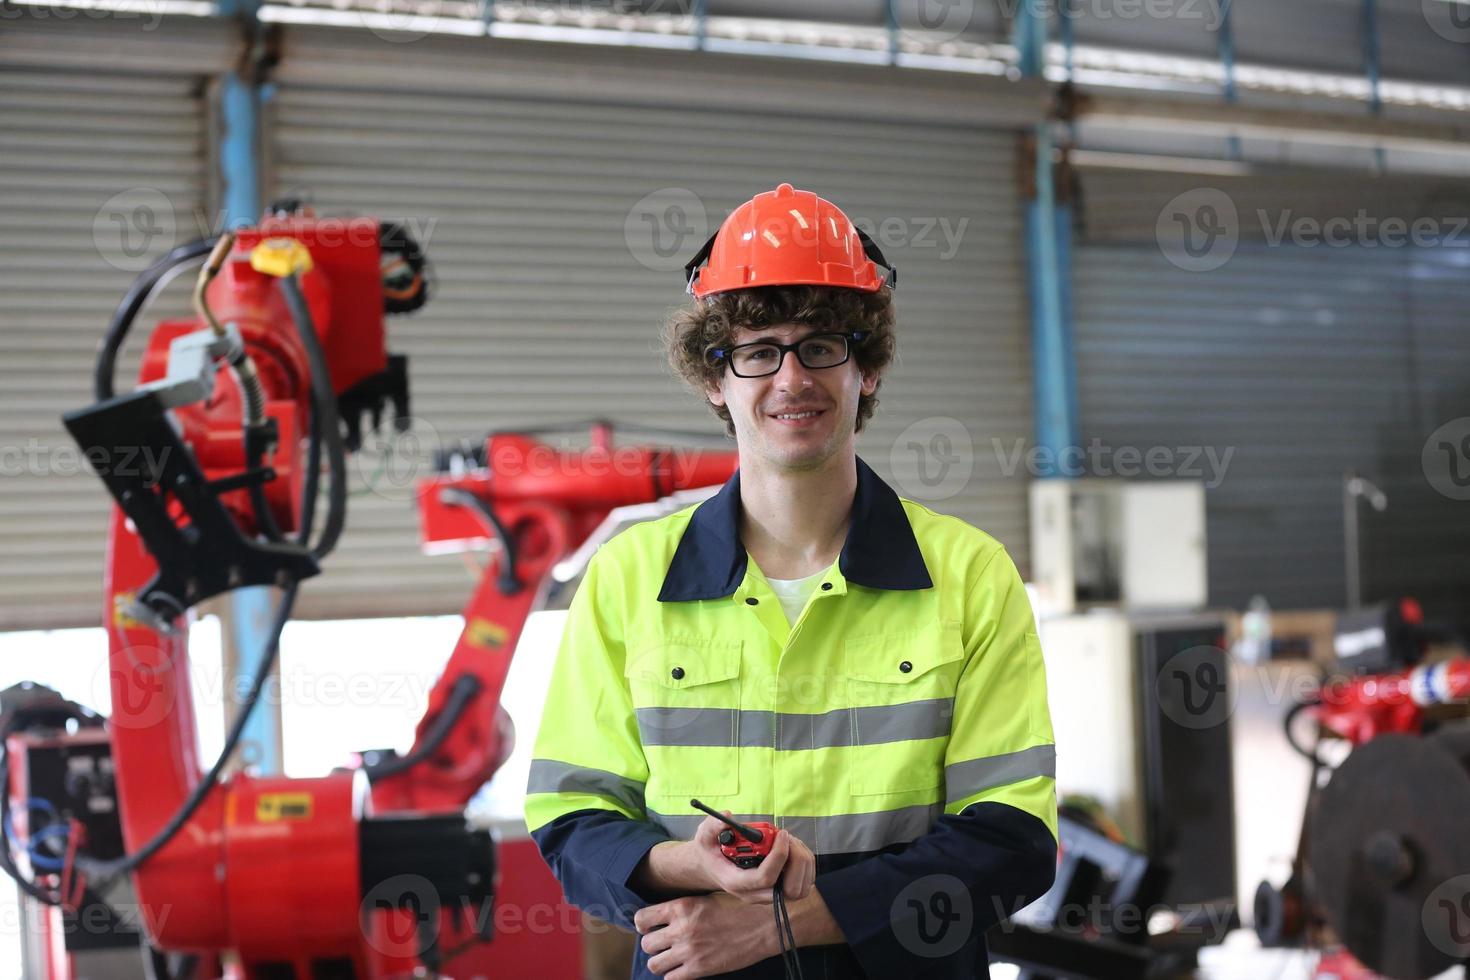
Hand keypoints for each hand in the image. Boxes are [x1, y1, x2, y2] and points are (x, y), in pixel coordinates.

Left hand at [635, 891, 779, 978]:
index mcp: (682, 906)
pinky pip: (671, 979)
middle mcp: (681, 929)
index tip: (649, 927)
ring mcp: (689, 951)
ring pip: (654, 964)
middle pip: (646, 944)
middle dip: (653, 944)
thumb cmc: (740, 907)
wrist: (764, 924)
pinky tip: (684, 968)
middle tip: (664, 944)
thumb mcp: (708, 897)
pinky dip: (675, 974)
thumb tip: (666, 916)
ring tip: (673, 957)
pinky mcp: (699, 969)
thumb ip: (685, 908)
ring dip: (661, 961)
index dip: (643, 924)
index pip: (642, 918)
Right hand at [684, 814, 815, 904]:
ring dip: (802, 860)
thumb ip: (713, 826)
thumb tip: (727, 817)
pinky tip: (791, 848)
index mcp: (736, 882)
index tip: (780, 833)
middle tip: (786, 836)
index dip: (778, 855)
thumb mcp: (705, 836)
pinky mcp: (779, 891)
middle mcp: (755, 894)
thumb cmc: (710, 851)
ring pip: (800, 888)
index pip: (765, 878)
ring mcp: (768, 896)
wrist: (712, 867)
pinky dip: (804, 864)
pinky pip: (803, 883)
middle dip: (796, 859)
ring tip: (788, 840)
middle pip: (789, 888)